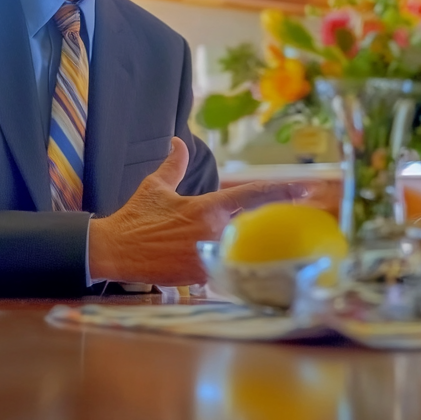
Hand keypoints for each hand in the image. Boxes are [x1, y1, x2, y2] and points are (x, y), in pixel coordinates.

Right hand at [87, 137, 304, 284]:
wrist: (114, 251)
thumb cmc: (136, 217)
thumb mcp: (155, 187)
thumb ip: (174, 165)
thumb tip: (179, 142)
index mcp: (208, 207)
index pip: (253, 195)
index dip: (283, 190)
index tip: (306, 188)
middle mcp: (214, 232)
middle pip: (258, 226)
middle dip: (279, 222)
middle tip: (305, 218)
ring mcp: (208, 257)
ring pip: (245, 250)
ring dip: (260, 248)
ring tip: (282, 248)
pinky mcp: (200, 277)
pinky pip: (228, 272)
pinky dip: (238, 269)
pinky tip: (253, 271)